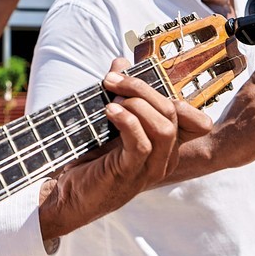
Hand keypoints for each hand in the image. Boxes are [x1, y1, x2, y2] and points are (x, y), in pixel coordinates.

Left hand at [38, 58, 209, 240]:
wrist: (64, 194)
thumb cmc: (88, 159)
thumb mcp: (108, 121)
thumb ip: (118, 92)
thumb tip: (120, 61)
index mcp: (165, 145)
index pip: (190, 115)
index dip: (168, 89)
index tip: (131, 73)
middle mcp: (164, 157)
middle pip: (172, 111)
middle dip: (142, 88)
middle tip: (112, 80)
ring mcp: (150, 168)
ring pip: (164, 127)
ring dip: (137, 103)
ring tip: (112, 99)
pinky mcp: (130, 174)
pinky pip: (143, 144)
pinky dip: (128, 121)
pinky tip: (110, 111)